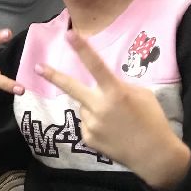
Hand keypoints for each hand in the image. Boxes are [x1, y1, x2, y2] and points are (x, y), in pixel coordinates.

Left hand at [36, 31, 190, 189]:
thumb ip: (119, 87)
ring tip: (115, 120)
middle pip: (71, 88)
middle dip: (53, 76)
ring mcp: (90, 124)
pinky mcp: (87, 138)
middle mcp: (99, 108)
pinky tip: (111, 131)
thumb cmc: (152, 120)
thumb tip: (102, 86)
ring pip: (84, 107)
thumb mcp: (141, 95)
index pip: (96, 66)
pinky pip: (86, 123)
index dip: (82, 49)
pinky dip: (95, 123)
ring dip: (94, 108)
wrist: (153, 155)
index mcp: (115, 93)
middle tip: (37, 68)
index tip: (69, 35)